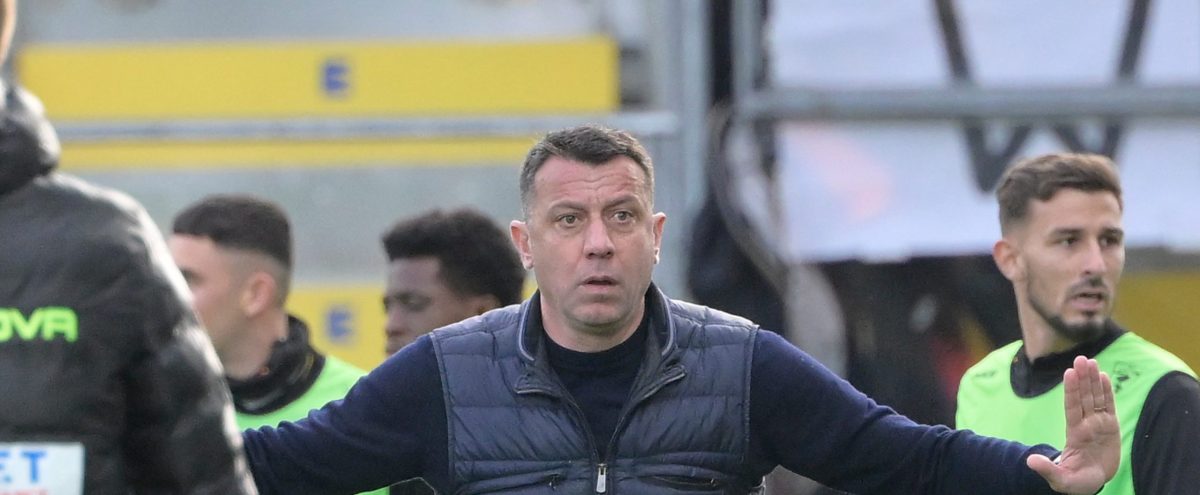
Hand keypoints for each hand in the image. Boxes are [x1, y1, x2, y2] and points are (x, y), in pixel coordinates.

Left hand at [1026, 356, 1119, 493]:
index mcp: (1074, 433)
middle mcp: (1085, 424)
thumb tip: (1029, 461)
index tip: (1069, 373)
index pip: (1072, 407)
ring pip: (1096, 398)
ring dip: (1093, 380)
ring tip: (1091, 361)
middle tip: (1081, 358)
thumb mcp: (1060, 479)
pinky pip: (1109, 406)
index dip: (1071, 391)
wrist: (1091, 482)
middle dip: (1083, 379)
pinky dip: (1107, 392)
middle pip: (1084, 398)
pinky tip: (1104, 376)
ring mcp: (1098, 424)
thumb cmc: (1075, 482)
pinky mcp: (1111, 427)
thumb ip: (1047, 469)